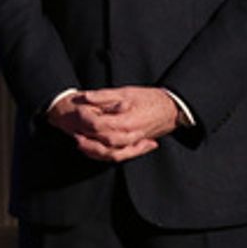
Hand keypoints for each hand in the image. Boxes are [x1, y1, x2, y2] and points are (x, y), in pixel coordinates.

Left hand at [47, 86, 180, 162]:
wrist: (172, 108)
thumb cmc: (148, 97)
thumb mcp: (125, 91)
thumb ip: (104, 96)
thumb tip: (85, 97)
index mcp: (126, 121)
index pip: (101, 127)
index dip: (86, 126)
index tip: (75, 123)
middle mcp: (131, 135)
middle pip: (105, 144)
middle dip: (89, 143)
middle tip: (74, 135)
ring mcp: (135, 142)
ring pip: (113, 154)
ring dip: (96, 152)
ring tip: (82, 144)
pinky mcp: (137, 145)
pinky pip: (121, 156)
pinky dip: (107, 155)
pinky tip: (97, 151)